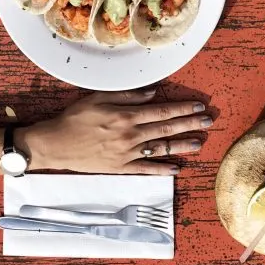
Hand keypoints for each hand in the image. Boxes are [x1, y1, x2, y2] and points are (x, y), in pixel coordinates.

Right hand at [17, 87, 212, 174]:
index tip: (197, 106)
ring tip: (200, 143)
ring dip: (182, 146)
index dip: (182, 108)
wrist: (55, 145)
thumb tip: (154, 93)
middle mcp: (130, 136)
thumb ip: (128, 96)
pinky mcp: (120, 168)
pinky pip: (146, 170)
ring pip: (161, 149)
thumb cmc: (74, 118)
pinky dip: (162, 170)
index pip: (162, 111)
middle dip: (190, 124)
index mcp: (126, 116)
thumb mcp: (99, 98)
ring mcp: (127, 154)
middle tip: (208, 121)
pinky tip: (177, 169)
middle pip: (167, 128)